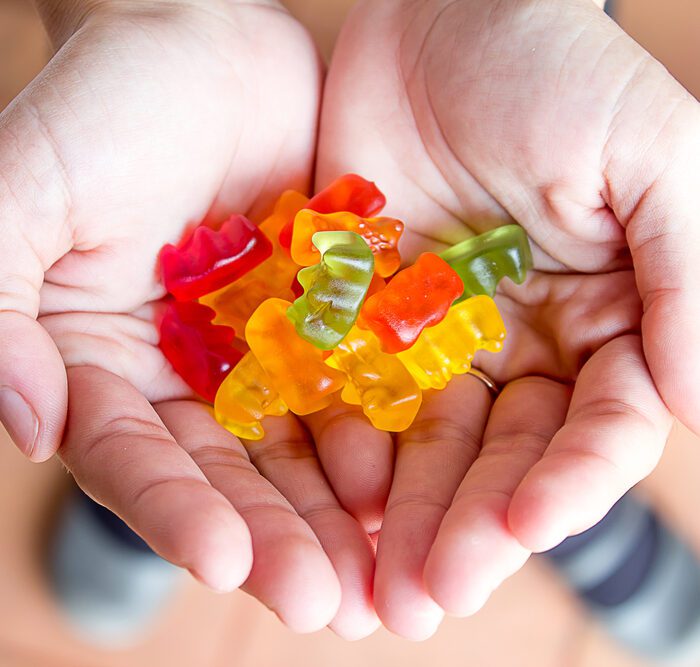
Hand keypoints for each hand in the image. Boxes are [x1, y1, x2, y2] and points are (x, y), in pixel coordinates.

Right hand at [0, 0, 378, 635]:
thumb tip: (28, 427)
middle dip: (279, 541)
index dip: (180, 515)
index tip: (233, 566)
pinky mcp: (331, 318)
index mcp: (107, 364)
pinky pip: (361, 384)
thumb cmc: (104, 104)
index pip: (139, 460)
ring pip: (305, 450)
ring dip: (342, 515)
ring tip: (386, 576)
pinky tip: (419, 485)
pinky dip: (387, 436)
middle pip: (233, 477)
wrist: (200, 36)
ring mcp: (266, 351)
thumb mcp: (24, 193)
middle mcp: (189, 375)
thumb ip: (1, 309)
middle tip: (330, 605)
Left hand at [316, 0, 699, 637]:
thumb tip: (693, 406)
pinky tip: (321, 500)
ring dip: (398, 516)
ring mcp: (437, 338)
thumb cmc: (552, 71)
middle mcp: (521, 345)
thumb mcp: (648, 159)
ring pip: (424, 448)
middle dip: (466, 528)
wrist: (440, 17)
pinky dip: (339, 448)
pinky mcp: (364, 317)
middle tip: (425, 601)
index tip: (522, 528)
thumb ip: (687, 279)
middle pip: (501, 459)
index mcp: (603, 321)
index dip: (567, 485)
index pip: (595, 430)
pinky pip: (352, 395)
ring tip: (371, 589)